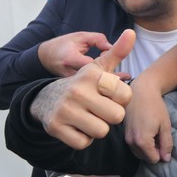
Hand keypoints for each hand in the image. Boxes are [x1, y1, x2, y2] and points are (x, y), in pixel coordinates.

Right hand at [30, 29, 135, 149]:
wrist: (44, 98)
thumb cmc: (83, 85)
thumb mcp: (98, 68)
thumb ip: (117, 52)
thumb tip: (132, 33)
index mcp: (91, 75)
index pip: (126, 96)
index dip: (121, 100)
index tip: (109, 96)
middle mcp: (77, 90)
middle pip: (116, 116)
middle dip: (111, 117)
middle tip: (99, 110)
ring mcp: (65, 109)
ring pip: (102, 132)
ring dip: (97, 129)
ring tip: (88, 118)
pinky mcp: (55, 127)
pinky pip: (84, 143)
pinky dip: (83, 139)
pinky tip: (76, 127)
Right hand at [124, 76, 172, 162]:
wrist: (141, 91)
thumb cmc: (155, 107)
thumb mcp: (165, 126)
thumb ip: (166, 144)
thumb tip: (166, 159)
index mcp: (142, 141)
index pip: (154, 159)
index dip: (161, 153)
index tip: (164, 140)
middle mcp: (131, 142)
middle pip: (145, 158)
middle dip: (154, 150)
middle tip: (159, 135)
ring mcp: (125, 137)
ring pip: (138, 152)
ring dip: (147, 147)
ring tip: (152, 131)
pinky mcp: (123, 133)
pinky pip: (133, 145)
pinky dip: (140, 142)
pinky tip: (145, 129)